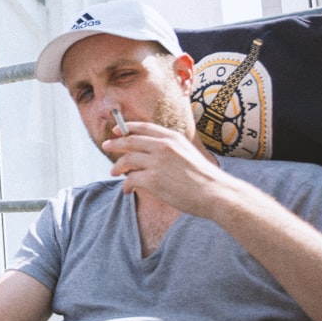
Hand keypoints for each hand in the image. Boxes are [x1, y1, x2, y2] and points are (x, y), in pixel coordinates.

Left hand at [101, 121, 226, 217]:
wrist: (215, 193)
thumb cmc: (204, 177)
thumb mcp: (188, 153)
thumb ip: (169, 149)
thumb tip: (148, 151)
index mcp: (172, 138)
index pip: (144, 127)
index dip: (127, 127)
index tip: (116, 130)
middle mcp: (163, 146)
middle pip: (130, 141)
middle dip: (115, 143)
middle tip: (106, 146)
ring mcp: (157, 162)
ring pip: (126, 160)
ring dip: (117, 167)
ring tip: (113, 172)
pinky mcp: (153, 179)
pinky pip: (131, 179)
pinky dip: (126, 185)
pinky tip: (127, 190)